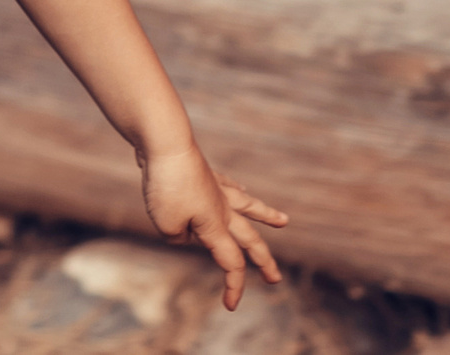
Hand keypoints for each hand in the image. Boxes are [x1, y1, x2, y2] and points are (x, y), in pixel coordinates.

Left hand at [138, 144, 285, 310]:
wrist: (165, 143)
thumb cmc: (166, 186)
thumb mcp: (166, 225)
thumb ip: (177, 237)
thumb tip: (185, 228)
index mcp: (215, 226)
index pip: (231, 263)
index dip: (234, 286)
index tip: (231, 307)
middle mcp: (222, 208)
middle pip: (249, 239)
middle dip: (263, 262)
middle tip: (275, 279)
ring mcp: (216, 188)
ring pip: (248, 206)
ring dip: (266, 215)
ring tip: (284, 221)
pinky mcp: (205, 173)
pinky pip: (227, 185)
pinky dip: (237, 190)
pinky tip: (242, 188)